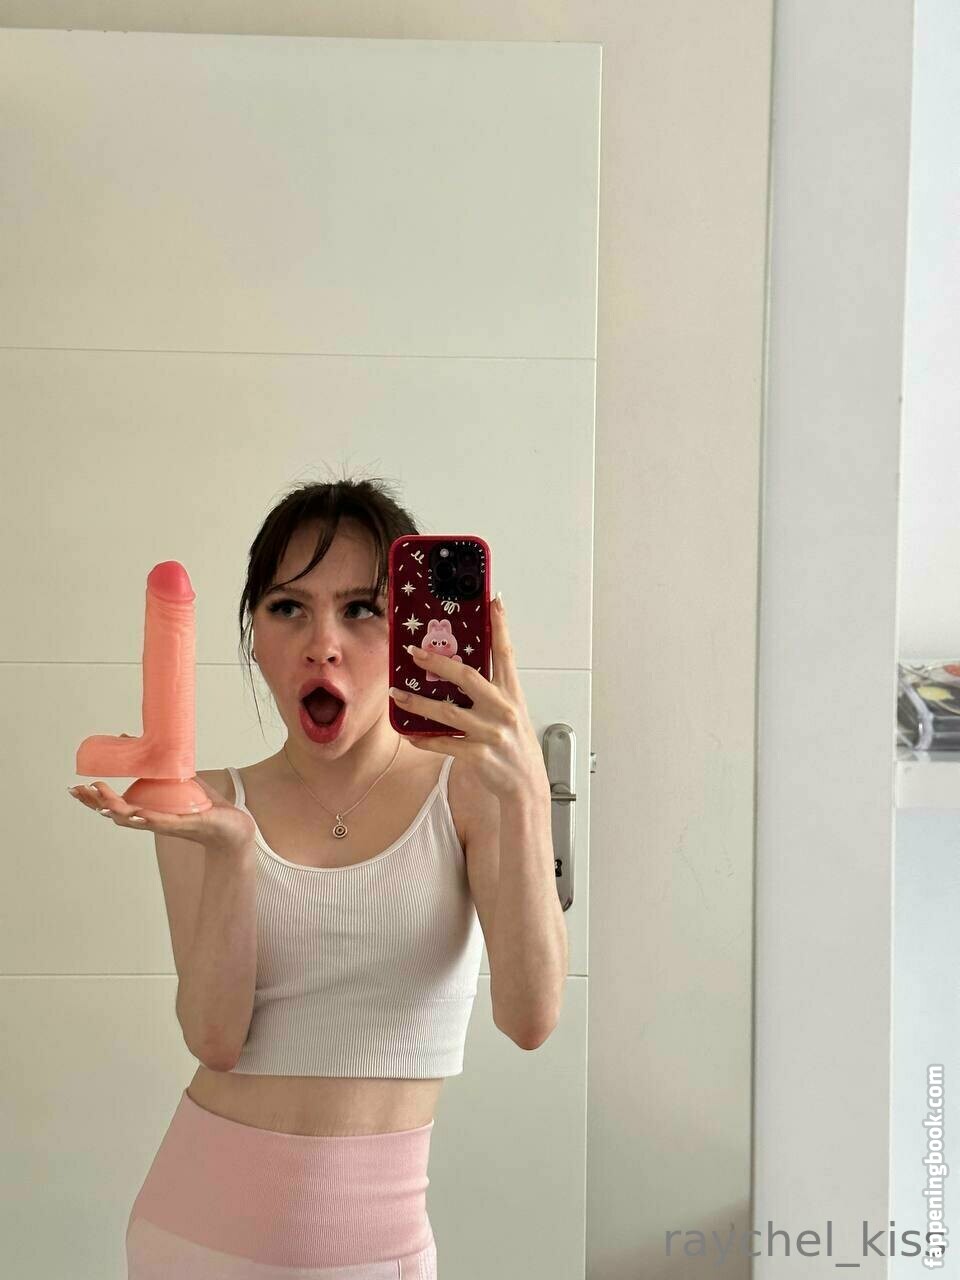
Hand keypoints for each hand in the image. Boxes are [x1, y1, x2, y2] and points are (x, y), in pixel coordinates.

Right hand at [68, 739, 255, 853]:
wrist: (231, 825)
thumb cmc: (204, 805)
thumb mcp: (175, 778)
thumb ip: (154, 762)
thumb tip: (128, 737)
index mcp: (146, 810)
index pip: (113, 805)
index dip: (93, 799)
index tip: (75, 788)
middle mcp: (151, 820)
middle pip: (115, 814)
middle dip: (95, 803)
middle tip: (79, 790)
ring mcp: (166, 823)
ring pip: (134, 819)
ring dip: (116, 809)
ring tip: (101, 798)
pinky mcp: (184, 824)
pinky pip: (162, 822)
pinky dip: (148, 818)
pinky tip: (137, 814)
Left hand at [391, 597, 548, 803]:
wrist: (526, 785)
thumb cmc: (515, 745)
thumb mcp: (512, 712)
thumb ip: (491, 692)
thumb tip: (458, 671)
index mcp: (512, 694)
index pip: (505, 653)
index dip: (500, 626)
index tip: (493, 601)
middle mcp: (503, 709)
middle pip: (467, 677)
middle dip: (438, 662)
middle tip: (414, 651)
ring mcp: (490, 732)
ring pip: (447, 711)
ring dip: (417, 702)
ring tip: (396, 694)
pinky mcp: (478, 754)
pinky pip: (443, 743)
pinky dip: (423, 738)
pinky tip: (408, 732)